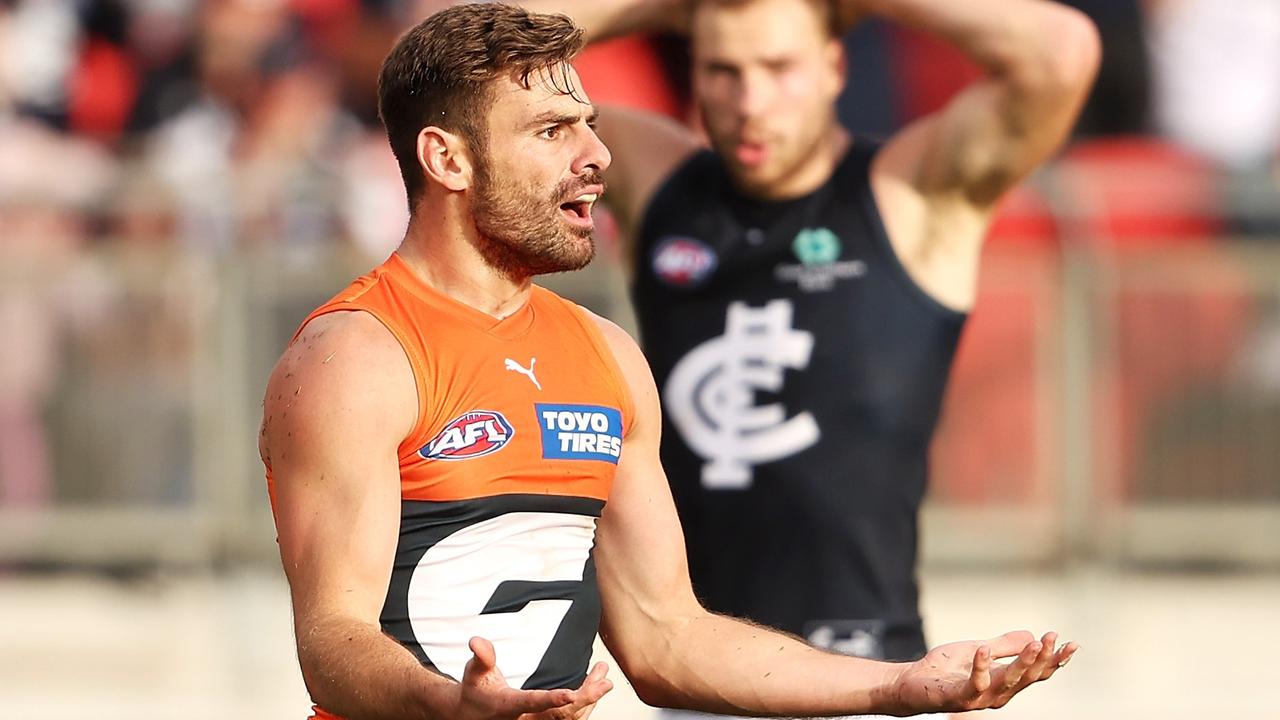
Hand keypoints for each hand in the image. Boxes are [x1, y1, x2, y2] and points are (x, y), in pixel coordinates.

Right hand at [454, 637, 613, 719]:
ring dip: (589, 698)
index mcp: (509, 705)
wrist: (472, 715)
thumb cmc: (476, 691)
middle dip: (585, 698)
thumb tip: (476, 641)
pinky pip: (567, 719)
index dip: (552, 699)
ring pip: (568, 717)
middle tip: (604, 681)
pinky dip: (583, 705)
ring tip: (603, 676)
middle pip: (560, 715)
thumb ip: (482, 657)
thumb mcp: (475, 672)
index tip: (571, 694)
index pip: (533, 703)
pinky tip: (593, 688)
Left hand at [888, 631, 1077, 713]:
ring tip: (1034, 644)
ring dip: (1022, 663)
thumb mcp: (978, 650)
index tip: (1071, 645)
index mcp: (1004, 682)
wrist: (911, 682)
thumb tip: (1031, 635)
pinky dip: (980, 666)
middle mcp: (997, 694)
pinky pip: (974, 683)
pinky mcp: (958, 697)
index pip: (1036, 674)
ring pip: (1007, 682)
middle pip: (1027, 678)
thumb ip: (1003, 646)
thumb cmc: (944, 669)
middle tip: (1053, 638)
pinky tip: (984, 649)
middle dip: (1043, 659)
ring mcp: (979, 698)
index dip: (1054, 661)